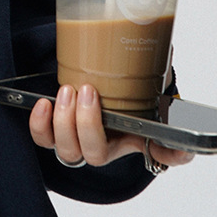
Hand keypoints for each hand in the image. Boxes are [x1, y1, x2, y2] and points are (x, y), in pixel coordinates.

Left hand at [29, 82, 194, 168]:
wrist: (96, 84)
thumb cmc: (121, 87)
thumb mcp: (144, 78)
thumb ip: (159, 74)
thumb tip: (168, 61)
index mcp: (138, 134)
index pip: (166, 155)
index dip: (172, 154)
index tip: (176, 143)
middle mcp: (109, 145)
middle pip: (97, 155)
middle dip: (89, 125)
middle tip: (89, 91)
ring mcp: (80, 142)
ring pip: (68, 151)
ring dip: (65, 122)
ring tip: (67, 91)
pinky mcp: (56, 134)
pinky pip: (44, 139)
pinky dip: (40, 125)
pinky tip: (44, 104)